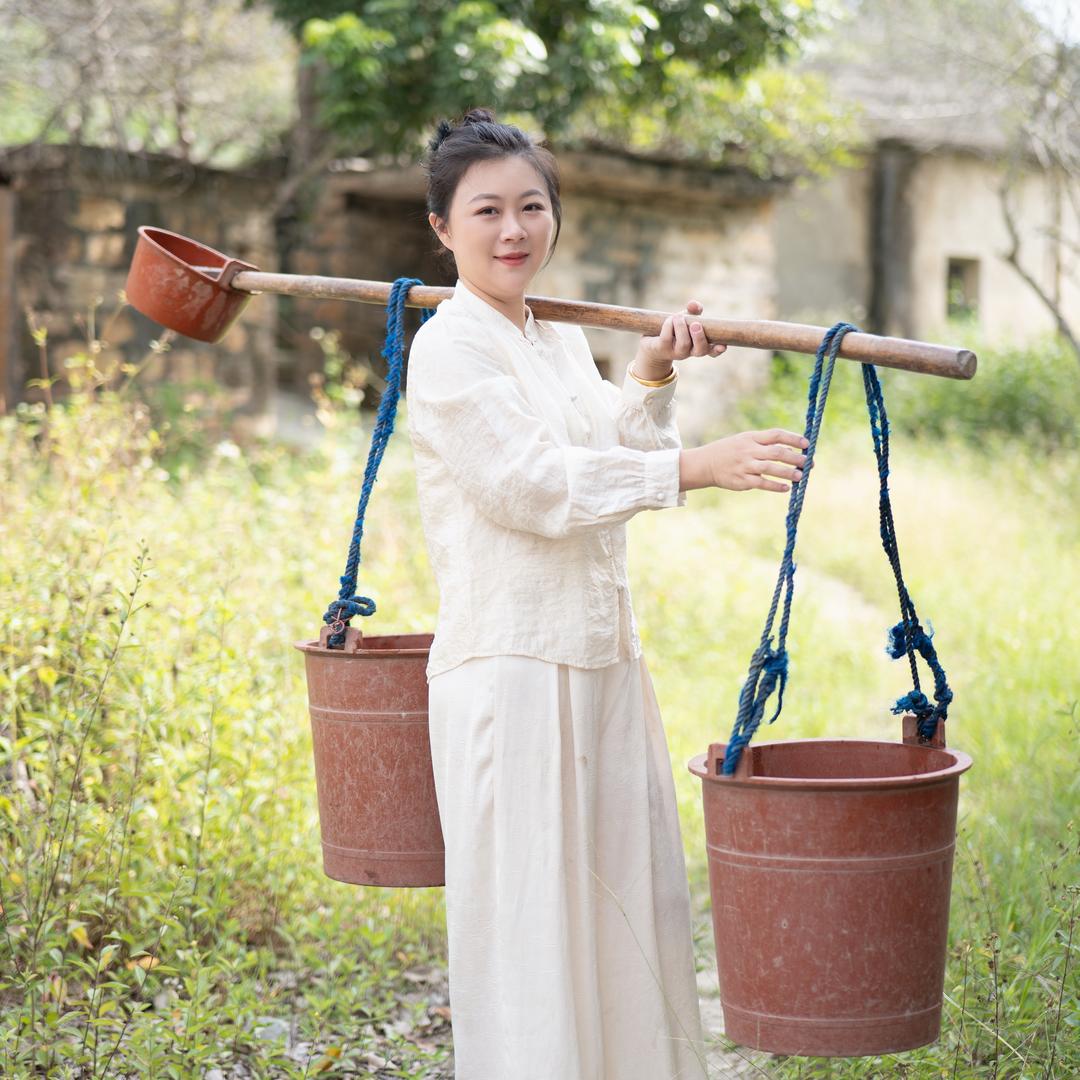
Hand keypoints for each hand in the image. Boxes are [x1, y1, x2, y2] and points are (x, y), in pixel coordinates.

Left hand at [633, 299, 726, 380]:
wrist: (652, 342)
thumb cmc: (674, 329)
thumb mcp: (686, 318)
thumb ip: (693, 311)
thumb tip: (694, 305)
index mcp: (698, 345)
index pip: (712, 351)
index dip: (718, 349)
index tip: (723, 345)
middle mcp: (689, 352)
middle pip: (700, 350)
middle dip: (699, 337)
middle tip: (695, 324)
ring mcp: (675, 352)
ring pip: (684, 344)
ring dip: (682, 328)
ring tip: (677, 317)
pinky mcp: (661, 349)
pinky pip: (667, 339)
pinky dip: (669, 326)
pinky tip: (669, 320)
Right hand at [679, 429, 809, 493]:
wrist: (706, 464)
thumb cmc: (730, 451)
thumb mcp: (745, 441)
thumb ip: (765, 444)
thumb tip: (791, 449)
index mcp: (751, 438)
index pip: (776, 435)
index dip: (793, 438)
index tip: (807, 444)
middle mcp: (749, 451)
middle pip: (776, 452)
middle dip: (795, 457)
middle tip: (809, 463)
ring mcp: (745, 466)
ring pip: (770, 468)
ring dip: (787, 472)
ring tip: (801, 476)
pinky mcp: (742, 481)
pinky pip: (761, 483)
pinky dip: (775, 486)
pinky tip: (786, 488)